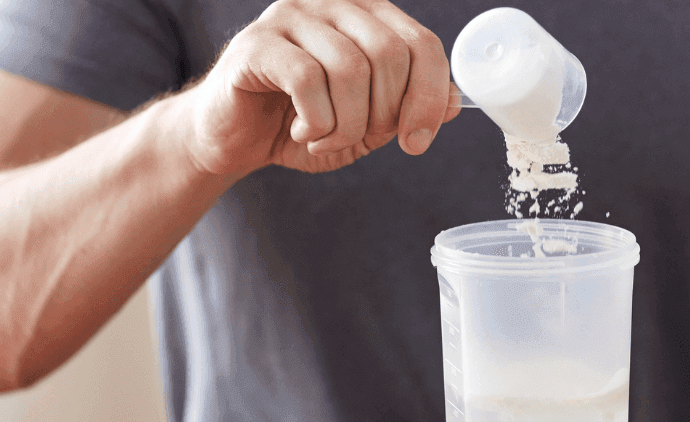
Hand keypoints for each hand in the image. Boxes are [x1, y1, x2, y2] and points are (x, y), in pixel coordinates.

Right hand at [183, 0, 458, 175]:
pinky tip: (302, 132)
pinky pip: (308, 80)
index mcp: (367, 14)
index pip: (422, 44)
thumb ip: (409, 109)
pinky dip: (316, 122)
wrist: (234, 138)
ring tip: (326, 139)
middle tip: (360, 139)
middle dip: (384, 113)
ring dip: (347, 124)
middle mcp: (331, 2)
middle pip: (390, 54)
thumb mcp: (368, 124)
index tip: (416, 141)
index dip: (429, 97)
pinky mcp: (257, 43)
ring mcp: (291, 16)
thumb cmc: (302, 124)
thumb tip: (455, 104)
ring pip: (350, 69)